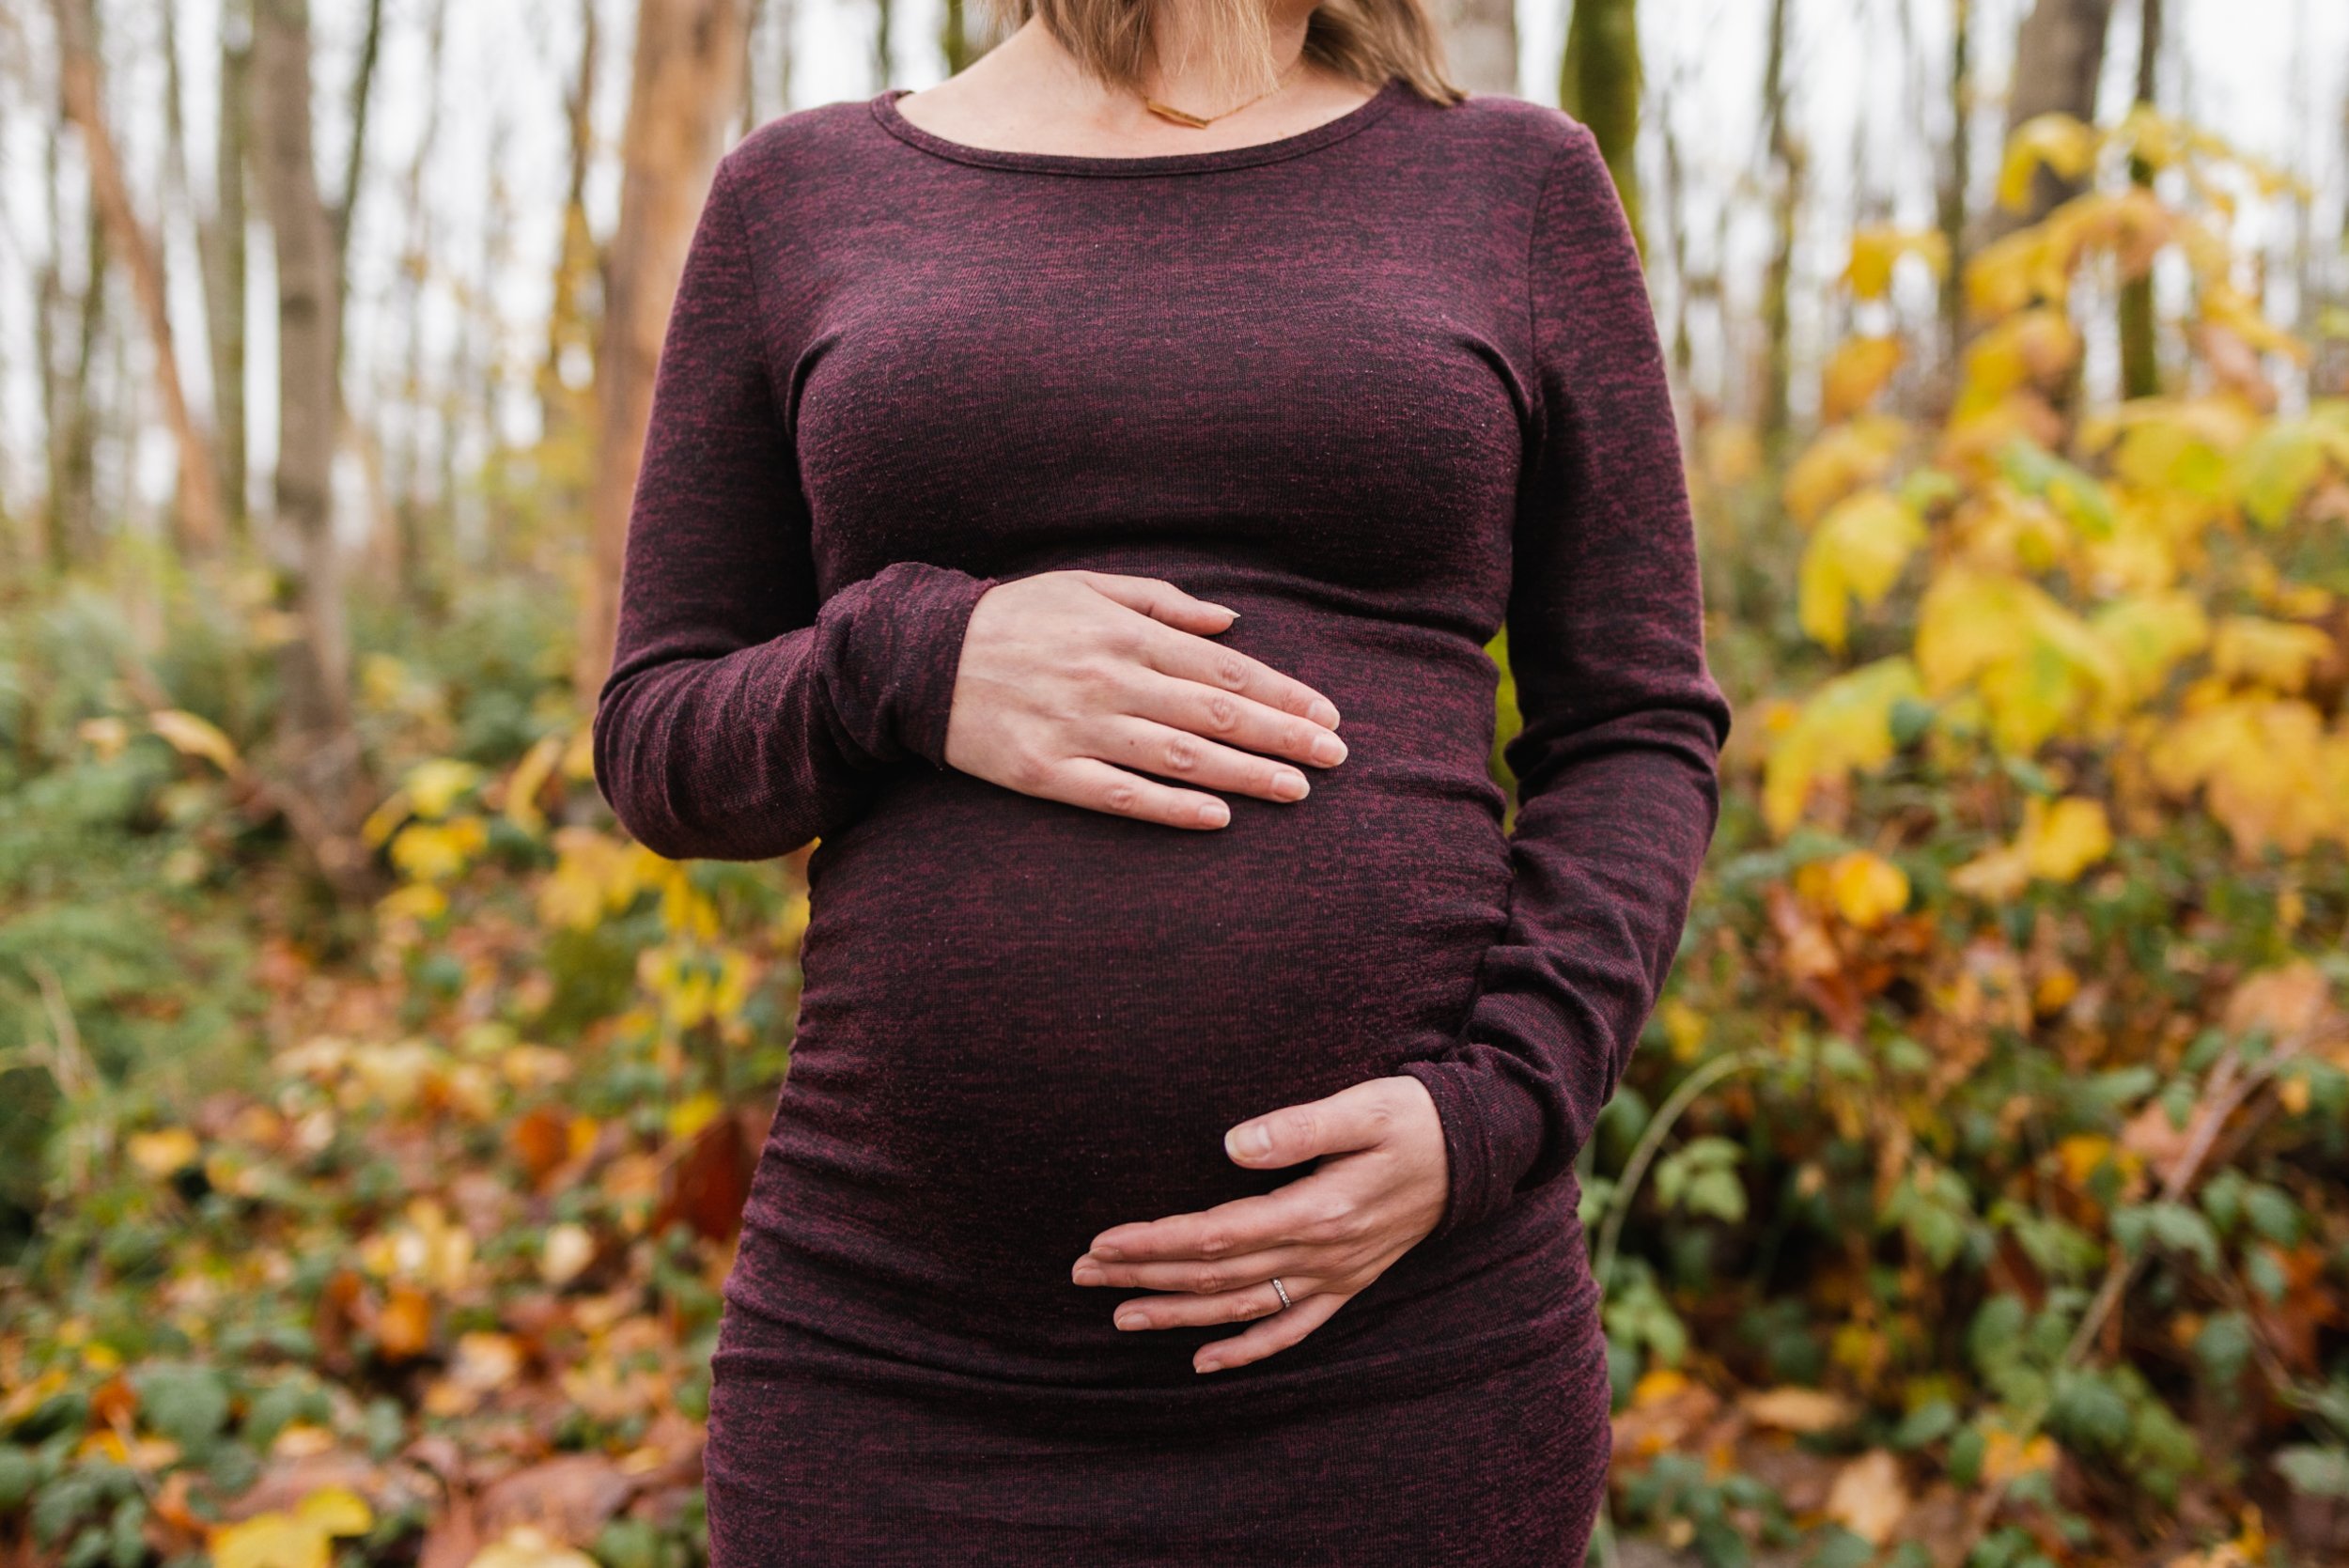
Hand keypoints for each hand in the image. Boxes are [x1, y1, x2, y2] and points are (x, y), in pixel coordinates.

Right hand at [942, 570, 1347, 828]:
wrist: (920, 657)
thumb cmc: (1015, 618)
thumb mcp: (1088, 587)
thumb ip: (1163, 604)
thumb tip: (1231, 622)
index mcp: (1126, 634)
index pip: (1224, 670)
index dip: (1283, 695)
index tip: (1328, 717)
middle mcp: (1110, 680)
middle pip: (1215, 716)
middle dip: (1283, 737)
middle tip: (1335, 759)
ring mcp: (1079, 728)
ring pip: (1179, 757)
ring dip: (1245, 776)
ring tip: (1296, 790)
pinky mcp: (1046, 771)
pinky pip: (1119, 794)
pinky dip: (1172, 807)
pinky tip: (1218, 818)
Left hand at [1069, 1076, 1449, 1372]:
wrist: (1476, 1150)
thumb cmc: (1415, 1118)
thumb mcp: (1363, 1108)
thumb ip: (1298, 1127)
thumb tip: (1231, 1146)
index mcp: (1318, 1211)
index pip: (1218, 1235)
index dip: (1156, 1242)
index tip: (1103, 1243)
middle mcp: (1323, 1255)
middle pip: (1217, 1276)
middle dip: (1145, 1276)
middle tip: (1083, 1274)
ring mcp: (1335, 1276)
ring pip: (1243, 1308)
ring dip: (1179, 1315)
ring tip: (1121, 1316)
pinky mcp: (1347, 1282)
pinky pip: (1291, 1328)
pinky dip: (1246, 1351)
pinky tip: (1205, 1363)